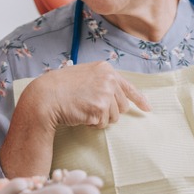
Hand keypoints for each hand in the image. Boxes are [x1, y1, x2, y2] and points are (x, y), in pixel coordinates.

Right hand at [25, 61, 150, 129]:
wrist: (46, 96)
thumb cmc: (61, 88)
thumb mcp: (84, 76)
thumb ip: (101, 82)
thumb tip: (116, 98)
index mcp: (105, 69)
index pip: (128, 87)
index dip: (139, 99)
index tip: (147, 108)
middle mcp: (109, 79)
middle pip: (122, 106)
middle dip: (109, 112)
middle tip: (91, 108)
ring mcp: (105, 93)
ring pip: (114, 117)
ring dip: (100, 119)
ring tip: (83, 109)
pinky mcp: (100, 108)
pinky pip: (102, 124)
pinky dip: (92, 124)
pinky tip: (80, 115)